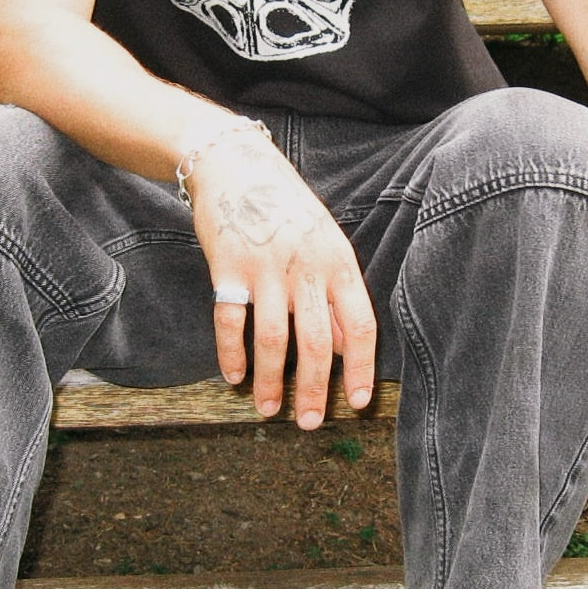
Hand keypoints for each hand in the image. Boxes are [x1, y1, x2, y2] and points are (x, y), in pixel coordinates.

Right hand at [185, 127, 376, 427]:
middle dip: (314, 390)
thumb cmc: (287, 209)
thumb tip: (344, 347)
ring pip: (272, 340)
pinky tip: (234, 378)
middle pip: (315, 343)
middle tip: (308, 423)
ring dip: (270, 382)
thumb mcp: (325, 243)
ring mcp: (266, 268)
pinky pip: (231, 322)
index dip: (360, 368)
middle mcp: (306, 267)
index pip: (359, 325)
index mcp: (339, 262)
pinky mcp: (227, 268)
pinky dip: (231, 354)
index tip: (357, 402)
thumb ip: (335, 293)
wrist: (236, 165)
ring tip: (269, 410)